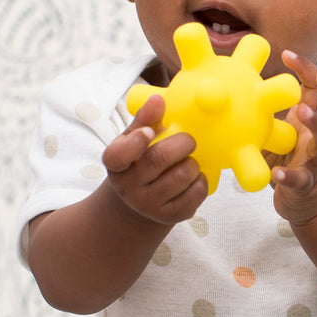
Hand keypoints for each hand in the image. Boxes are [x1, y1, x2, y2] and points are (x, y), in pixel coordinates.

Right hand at [102, 94, 207, 222]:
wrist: (139, 202)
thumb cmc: (139, 161)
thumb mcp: (133, 140)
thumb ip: (145, 119)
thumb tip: (158, 100)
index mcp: (115, 164)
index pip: (118, 155)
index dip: (135, 141)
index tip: (148, 131)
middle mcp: (128, 187)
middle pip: (159, 159)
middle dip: (182, 143)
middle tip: (188, 140)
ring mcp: (148, 205)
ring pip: (182, 176)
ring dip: (194, 163)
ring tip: (189, 160)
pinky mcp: (170, 216)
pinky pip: (196, 193)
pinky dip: (201, 180)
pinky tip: (194, 177)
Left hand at [271, 51, 316, 224]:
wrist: (304, 200)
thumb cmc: (288, 157)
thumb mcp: (279, 128)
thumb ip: (265, 108)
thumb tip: (228, 81)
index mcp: (312, 119)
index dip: (308, 68)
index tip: (287, 53)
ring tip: (304, 111)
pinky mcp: (307, 183)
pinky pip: (300, 178)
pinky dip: (289, 175)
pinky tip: (275, 173)